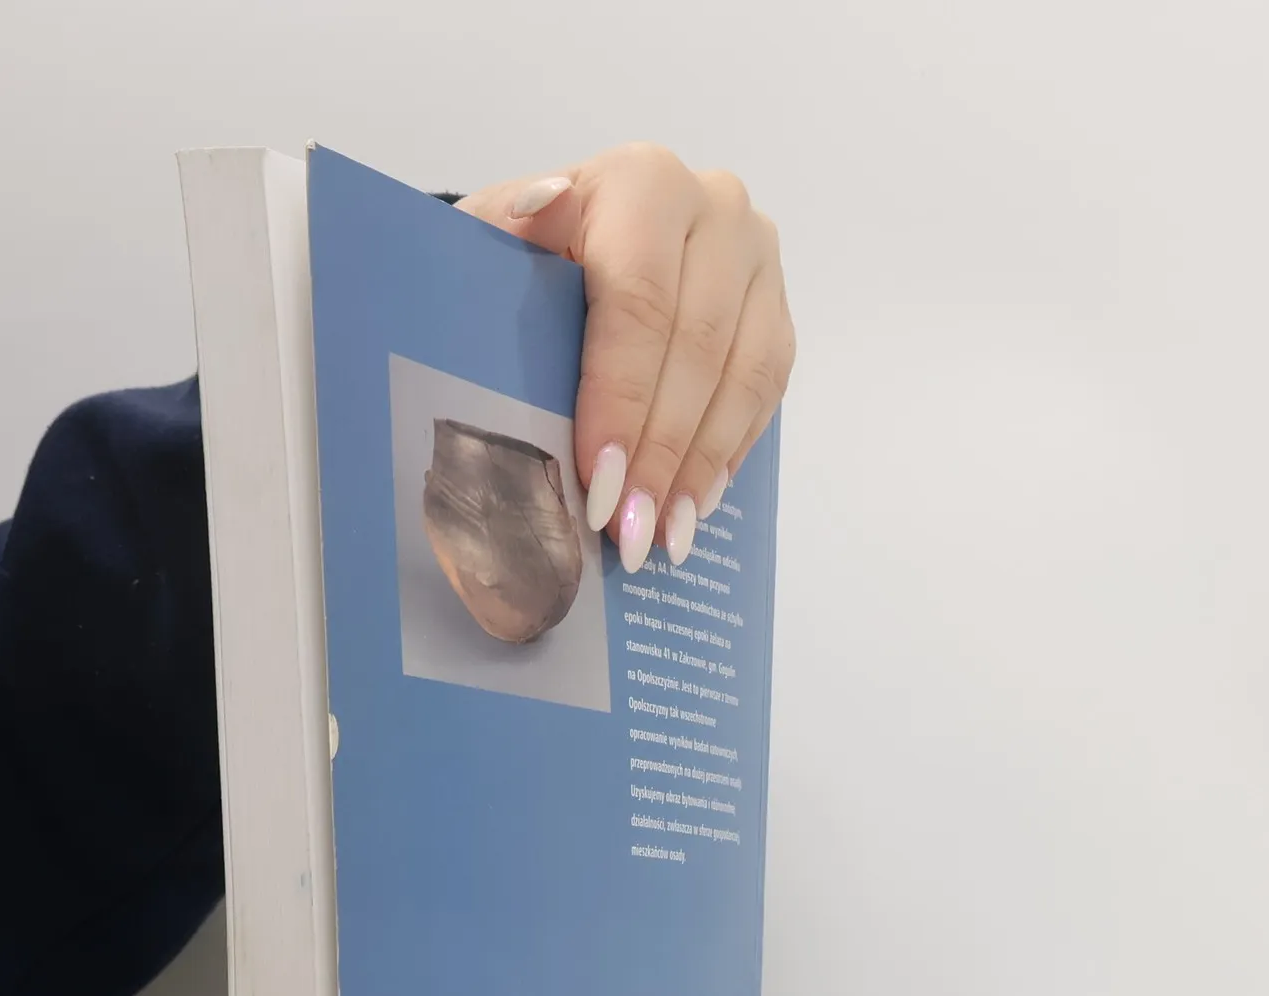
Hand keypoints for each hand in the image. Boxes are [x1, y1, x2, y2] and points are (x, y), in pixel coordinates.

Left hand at [458, 145, 791, 571]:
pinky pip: (766, 389)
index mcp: (644, 184)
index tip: (598, 484)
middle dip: (660, 453)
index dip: (622, 401)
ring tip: (665, 538)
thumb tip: (537, 207)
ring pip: (746, 375)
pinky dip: (730, 453)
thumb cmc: (527, 250)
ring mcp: (757, 259)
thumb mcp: (494, 236)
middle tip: (629, 534)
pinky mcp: (775, 306)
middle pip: (699, 348)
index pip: (641, 304)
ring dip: (702, 467)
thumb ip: (501, 230)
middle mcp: (716, 210)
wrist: (578, 234)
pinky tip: (695, 504)